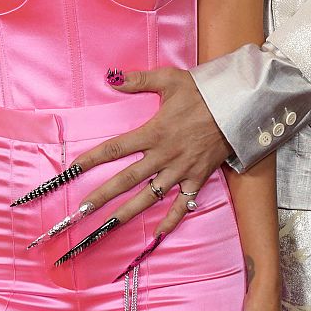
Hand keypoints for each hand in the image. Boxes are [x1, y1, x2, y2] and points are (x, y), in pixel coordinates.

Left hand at [65, 67, 232, 243]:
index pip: (116, 148)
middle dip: (103, 195)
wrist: (237, 106)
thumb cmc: (203, 92)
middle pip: (127, 179)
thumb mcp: (170, 79)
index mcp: (154, 132)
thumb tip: (112, 78)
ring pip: (150, 196)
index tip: (73, 170)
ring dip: (128, 212)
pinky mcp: (197, 178)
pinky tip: (159, 232)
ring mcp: (181, 170)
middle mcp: (164, 155)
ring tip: (108, 226)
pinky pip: (184, 204)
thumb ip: (139, 80)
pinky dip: (173, 219)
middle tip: (81, 211)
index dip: (92, 159)